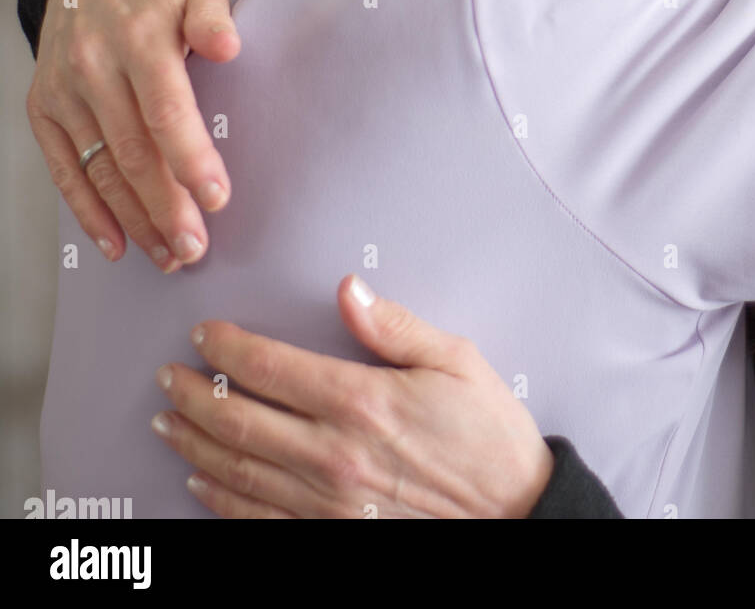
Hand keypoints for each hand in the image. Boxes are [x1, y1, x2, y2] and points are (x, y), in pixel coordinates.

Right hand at [26, 0, 240, 270]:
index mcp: (139, 38)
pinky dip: (87, 212)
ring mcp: (64, 92)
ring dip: (134, 219)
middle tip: (195, 249)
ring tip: (168, 256)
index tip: (217, 199)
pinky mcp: (42, 109)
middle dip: (166, 206)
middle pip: (133, 151)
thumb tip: (229, 48)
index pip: (166, 108)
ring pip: (100, 168)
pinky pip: (62, 170)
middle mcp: (94, 67)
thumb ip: (214, 18)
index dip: (190, 157)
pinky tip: (116, 244)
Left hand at [151, 275, 554, 518]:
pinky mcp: (330, 534)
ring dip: (195, 442)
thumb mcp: (455, 362)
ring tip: (169, 420)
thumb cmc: (489, 438)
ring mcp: (326, 501)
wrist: (515, 515)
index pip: (270, 368)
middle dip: (194, 393)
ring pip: (237, 469)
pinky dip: (220, 498)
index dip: (227, 348)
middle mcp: (333, 453)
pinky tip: (201, 481)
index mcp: (360, 401)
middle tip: (170, 375)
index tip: (205, 334)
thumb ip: (394, 325)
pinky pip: (256, 518)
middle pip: (238, 419)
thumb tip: (349, 289)